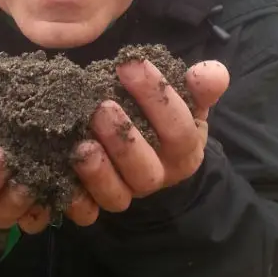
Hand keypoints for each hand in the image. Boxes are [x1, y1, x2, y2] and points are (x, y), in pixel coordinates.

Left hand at [66, 59, 229, 220]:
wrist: (148, 149)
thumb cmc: (162, 116)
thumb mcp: (185, 100)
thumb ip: (199, 87)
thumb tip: (214, 72)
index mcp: (184, 151)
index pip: (178, 129)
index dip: (156, 97)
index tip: (130, 64)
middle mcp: (157, 176)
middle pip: (146, 168)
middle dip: (124, 140)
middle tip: (102, 107)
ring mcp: (127, 193)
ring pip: (117, 195)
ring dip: (99, 171)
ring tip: (82, 143)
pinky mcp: (96, 203)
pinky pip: (86, 211)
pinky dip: (75, 197)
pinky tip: (62, 174)